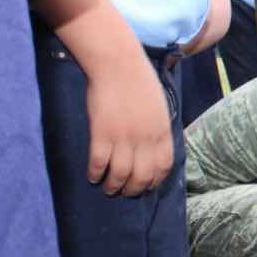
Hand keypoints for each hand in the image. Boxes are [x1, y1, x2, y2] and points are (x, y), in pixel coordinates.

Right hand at [86, 53, 173, 196]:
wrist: (119, 64)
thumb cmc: (139, 81)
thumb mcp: (159, 107)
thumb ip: (158, 129)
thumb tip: (154, 148)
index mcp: (162, 132)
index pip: (163, 167)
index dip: (154, 181)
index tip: (146, 185)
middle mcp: (145, 139)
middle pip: (141, 176)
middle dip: (133, 189)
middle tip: (124, 192)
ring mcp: (123, 138)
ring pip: (120, 175)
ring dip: (113, 186)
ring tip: (109, 188)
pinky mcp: (102, 134)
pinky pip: (98, 163)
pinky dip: (95, 174)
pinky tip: (93, 176)